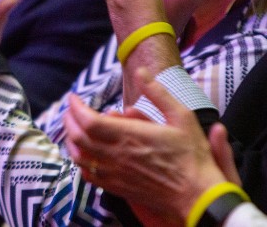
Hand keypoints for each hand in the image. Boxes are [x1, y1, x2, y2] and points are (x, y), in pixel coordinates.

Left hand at [63, 68, 231, 224]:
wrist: (196, 194)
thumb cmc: (191, 155)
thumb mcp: (181, 116)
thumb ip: (158, 93)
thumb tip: (141, 72)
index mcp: (129, 135)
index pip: (88, 120)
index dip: (76, 107)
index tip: (73, 97)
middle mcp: (117, 155)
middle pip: (79, 137)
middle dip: (69, 120)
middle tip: (69, 110)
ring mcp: (115, 174)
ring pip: (80, 158)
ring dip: (71, 141)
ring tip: (73, 129)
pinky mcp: (118, 187)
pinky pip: (89, 176)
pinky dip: (81, 163)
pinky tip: (84, 156)